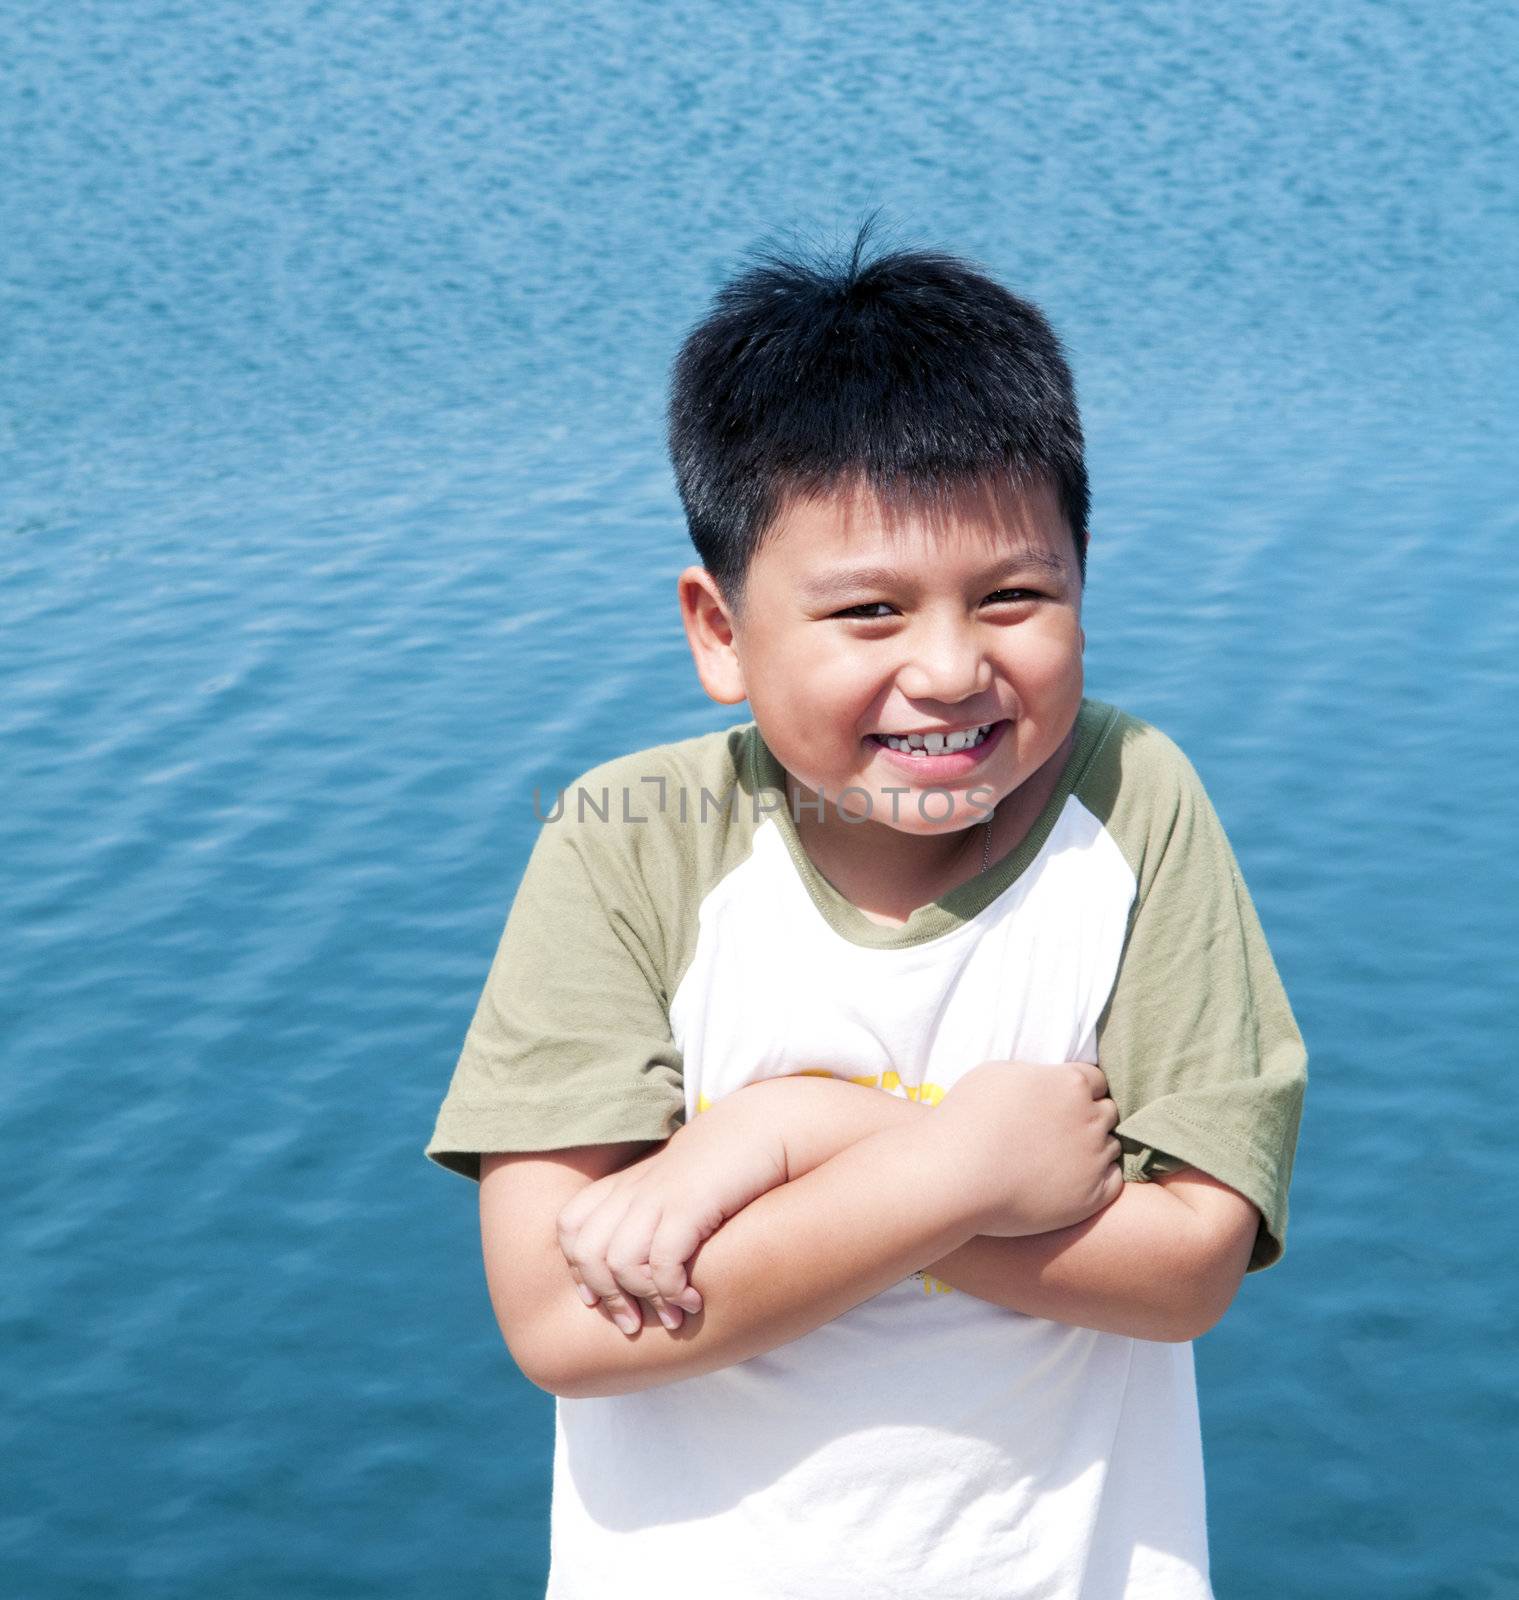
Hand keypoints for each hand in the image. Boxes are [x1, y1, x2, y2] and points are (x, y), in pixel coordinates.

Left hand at [555, 1095, 790, 1335]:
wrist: (761, 1127)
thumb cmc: (721, 1166)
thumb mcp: (673, 1186)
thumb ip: (649, 1214)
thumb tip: (640, 1267)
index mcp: (623, 1182)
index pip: (571, 1227)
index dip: (579, 1270)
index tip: (599, 1302)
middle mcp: (633, 1188)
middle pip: (588, 1251)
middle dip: (607, 1298)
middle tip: (633, 1325)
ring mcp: (659, 1195)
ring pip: (620, 1262)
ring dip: (646, 1301)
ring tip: (673, 1317)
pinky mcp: (689, 1203)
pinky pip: (662, 1261)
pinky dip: (673, 1291)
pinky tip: (695, 1300)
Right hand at [931, 1059, 1123, 1236]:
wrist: (956, 1175)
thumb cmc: (968, 1119)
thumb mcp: (999, 1073)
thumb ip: (1035, 1074)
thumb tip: (1048, 1080)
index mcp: (1071, 1083)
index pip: (1096, 1080)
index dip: (1078, 1091)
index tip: (1059, 1104)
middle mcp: (1090, 1117)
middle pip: (1107, 1111)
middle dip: (1088, 1117)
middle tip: (1058, 1132)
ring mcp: (1094, 1158)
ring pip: (1111, 1147)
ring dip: (1093, 1149)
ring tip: (1058, 1159)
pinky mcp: (1092, 1196)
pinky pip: (1114, 1182)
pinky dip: (1099, 1179)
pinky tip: (1071, 1180)